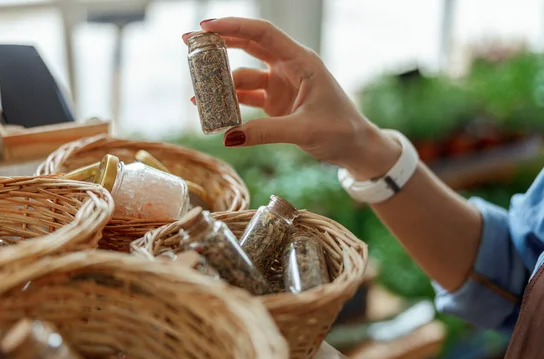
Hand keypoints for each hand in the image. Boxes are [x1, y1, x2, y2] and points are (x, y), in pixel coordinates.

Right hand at [182, 17, 400, 179]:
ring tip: (196, 94)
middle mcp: (289, 69)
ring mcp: (281, 86)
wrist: (355, 147)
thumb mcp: (304, 130)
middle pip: (248, 47)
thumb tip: (228, 137)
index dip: (234, 27)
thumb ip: (266, 132)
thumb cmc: (341, 131)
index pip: (263, 35)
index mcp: (301, 62)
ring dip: (221, 84)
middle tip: (188, 42)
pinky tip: (212, 110)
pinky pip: (247, 99)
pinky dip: (230, 103)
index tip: (206, 27)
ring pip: (244, 76)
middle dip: (219, 45)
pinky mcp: (276, 104)